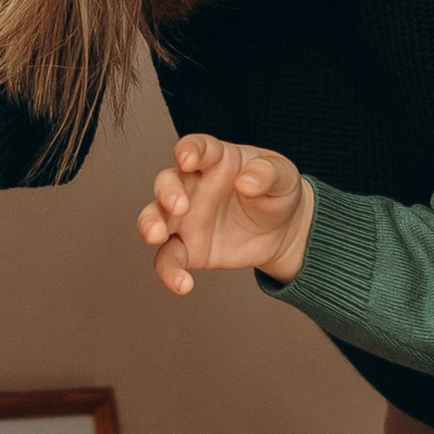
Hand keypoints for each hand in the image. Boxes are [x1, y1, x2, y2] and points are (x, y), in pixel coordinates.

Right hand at [138, 135, 313, 291]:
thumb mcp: (284, 177)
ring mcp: (186, 218)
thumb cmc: (276, 192)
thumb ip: (268, 173)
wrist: (283, 230)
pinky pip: (168, 259)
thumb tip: (247, 181)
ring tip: (156, 236)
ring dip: (150, 224)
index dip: (189, 150)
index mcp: (216, 160)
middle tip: (179, 205)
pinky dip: (169, 272)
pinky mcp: (187, 249)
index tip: (186, 158)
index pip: (197, 148)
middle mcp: (193, 186)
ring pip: (154, 217)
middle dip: (166, 192)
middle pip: (167, 182)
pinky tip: (182, 284)